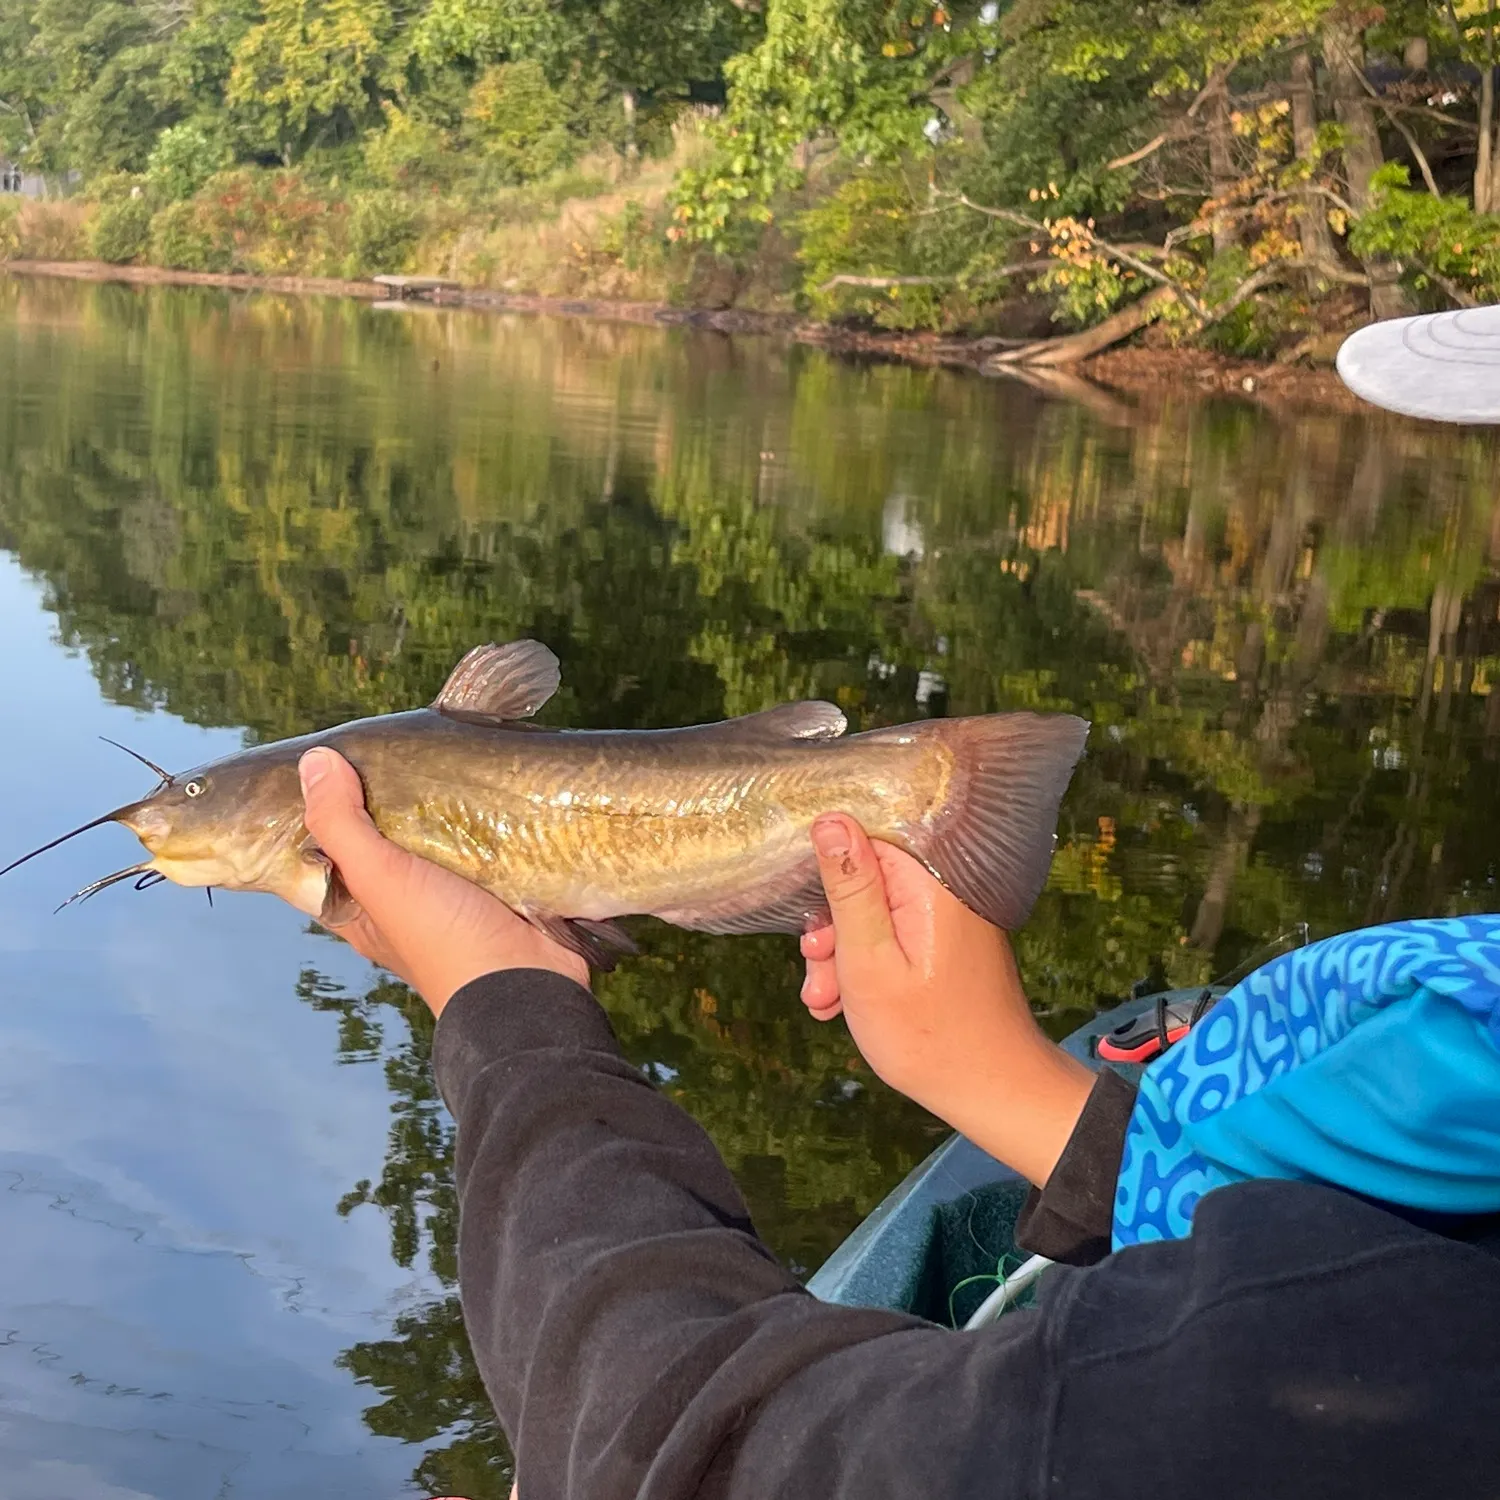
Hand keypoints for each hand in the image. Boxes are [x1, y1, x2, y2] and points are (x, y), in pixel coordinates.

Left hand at [298, 747, 589, 1013]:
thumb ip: (341, 825)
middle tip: (389, 744)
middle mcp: (399, 901)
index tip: (325, 763)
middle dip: (382, 798)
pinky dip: (478, 815)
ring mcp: (449, 892)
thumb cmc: (442, 938)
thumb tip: (314, 761)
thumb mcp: (379, 878)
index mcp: (358, 908)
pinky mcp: (493, 883)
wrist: (525, 980)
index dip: (316, 813)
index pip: (322, 855)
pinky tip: (481, 781)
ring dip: (435, 803)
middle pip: (380, 839)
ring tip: (436, 750)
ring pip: (432, 836)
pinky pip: (478, 840)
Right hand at [801, 814, 1093, 1186]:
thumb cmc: (927, 1034)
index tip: (812, 932)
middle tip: (819, 979)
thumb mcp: (868, 958)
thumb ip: (850, 886)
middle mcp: (946, 890)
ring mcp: (950, 919)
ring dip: (842, 957)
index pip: (866, 840)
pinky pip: (895, 938)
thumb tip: (830, 819)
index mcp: (931, 883)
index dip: (829, 879)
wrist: (992, 1091)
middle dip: (831, 930)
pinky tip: (846, 1005)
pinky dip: (867, 967)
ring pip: (875, 915)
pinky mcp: (949, 943)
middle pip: (867, 881)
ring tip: (827, 1004)